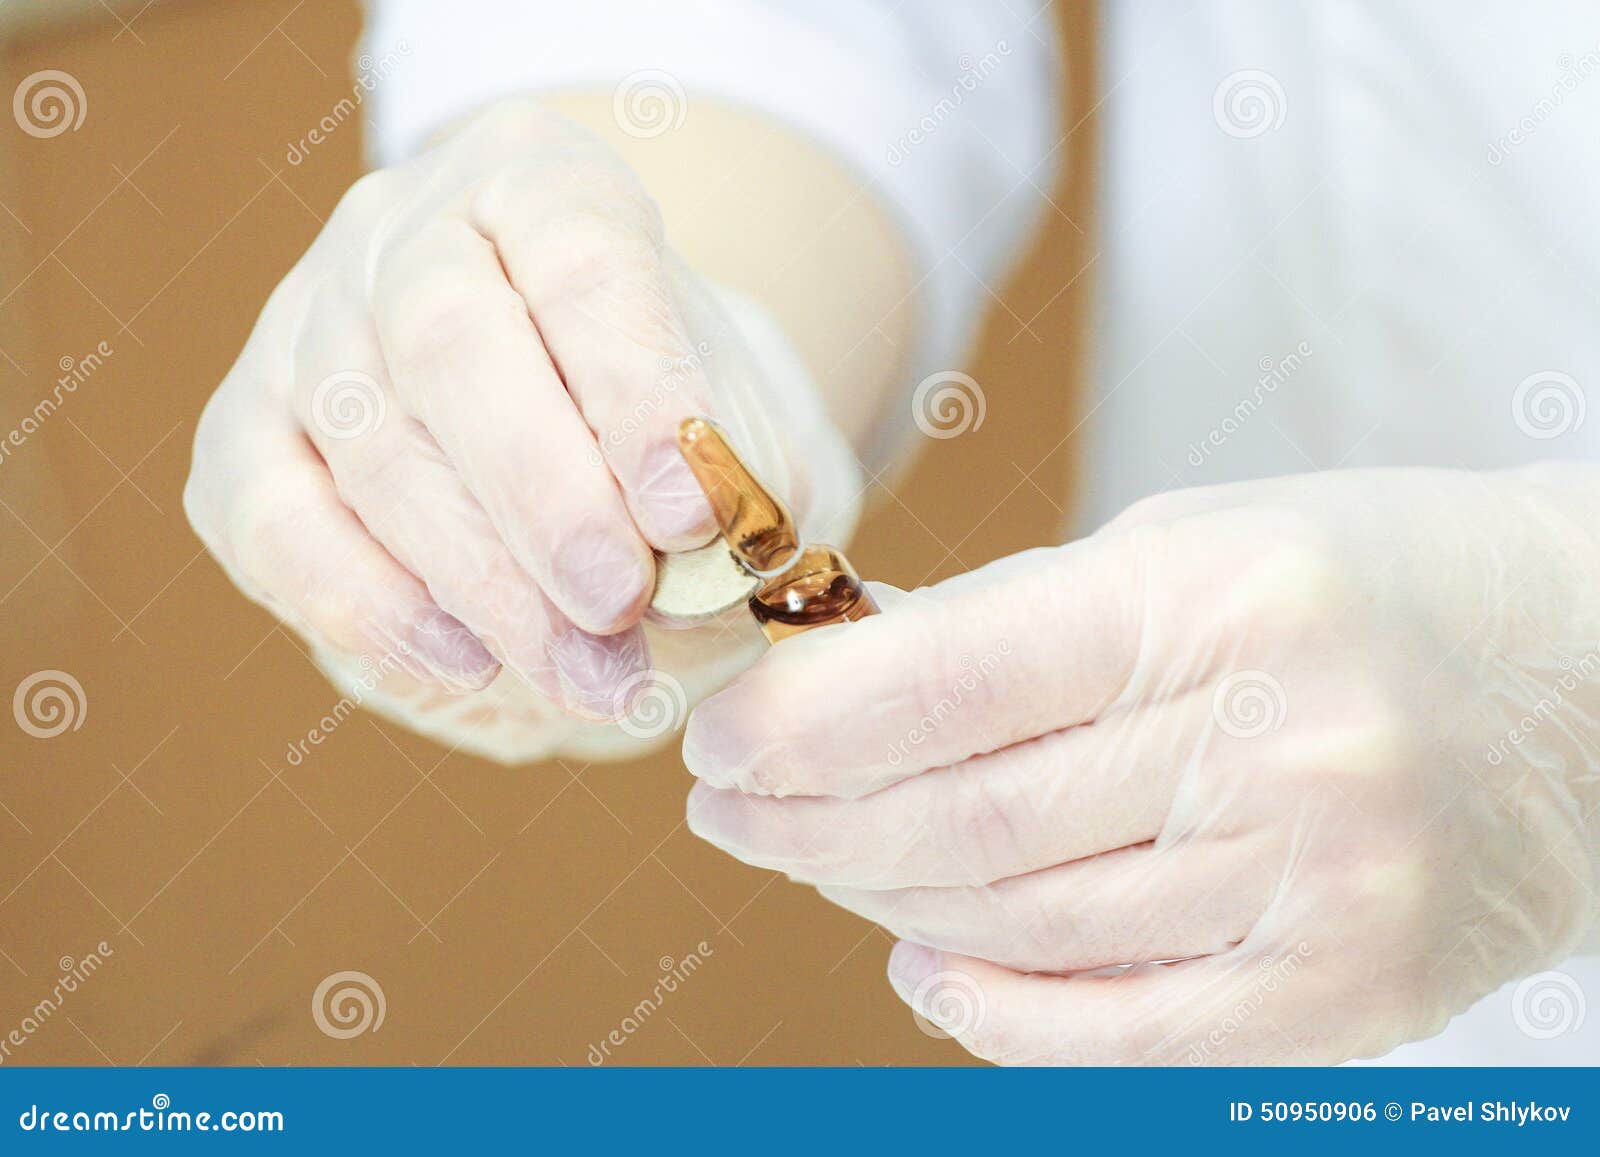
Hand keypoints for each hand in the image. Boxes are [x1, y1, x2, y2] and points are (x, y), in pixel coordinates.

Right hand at [185, 98, 855, 759]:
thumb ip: (736, 480)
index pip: (582, 254)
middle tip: (621, 606)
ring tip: (589, 678)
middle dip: (543, 496)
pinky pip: (275, 524)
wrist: (567, 432)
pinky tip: (465, 663)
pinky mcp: (241, 436)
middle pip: (449, 340)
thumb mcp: (739, 424)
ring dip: (484, 584)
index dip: (635, 388)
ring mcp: (305, 327)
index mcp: (542, 180)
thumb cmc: (661, 419)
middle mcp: (404, 230)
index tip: (692, 517)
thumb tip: (691, 579)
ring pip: (370, 446)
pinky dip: (369, 606)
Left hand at [685, 467, 1599, 1063]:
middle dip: (806, 819)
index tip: (719, 730)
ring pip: (1018, 925)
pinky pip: (1119, 1030)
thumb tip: (839, 686)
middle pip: (963, 822)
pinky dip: (992, 1008)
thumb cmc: (1368, 580)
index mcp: (1222, 602)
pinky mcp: (1348, 991)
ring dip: (877, 899)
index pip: (948, 685)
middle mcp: (1275, 749)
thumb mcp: (1192, 547)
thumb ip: (1017, 625)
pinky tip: (917, 964)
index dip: (802, 721)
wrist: (1591, 678)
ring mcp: (1317, 885)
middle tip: (728, 804)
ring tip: (808, 859)